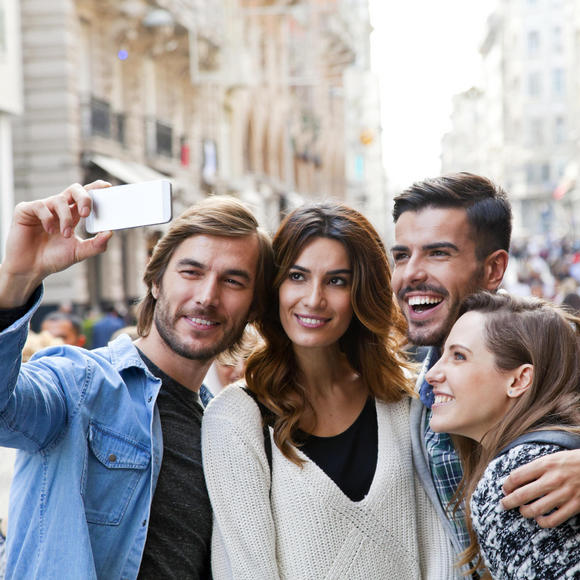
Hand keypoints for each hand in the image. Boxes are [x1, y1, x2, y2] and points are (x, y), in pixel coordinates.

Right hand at [0, 181, 112, 307]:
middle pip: (74, 189)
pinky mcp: (26, 210)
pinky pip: (40, 206)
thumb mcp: (79, 252)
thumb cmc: (53, 258)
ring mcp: (43, 208)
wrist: (31, 268)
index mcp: (72, 215)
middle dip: (84, 198)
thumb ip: (96, 245)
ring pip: (59, 200)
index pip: (85, 196)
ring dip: (66, 218)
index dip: (95, 188)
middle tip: (86, 213)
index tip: (107, 186)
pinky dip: (48, 218)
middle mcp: (59, 208)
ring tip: (65, 234)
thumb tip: (110, 233)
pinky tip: (48, 231)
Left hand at [501, 449, 579, 527]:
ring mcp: (563, 494)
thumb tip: (515, 480)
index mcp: (544, 465)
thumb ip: (534, 468)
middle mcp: (552, 479)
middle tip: (504, 505)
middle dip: (508, 502)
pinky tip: (539, 519)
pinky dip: (543, 522)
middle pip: (522, 495)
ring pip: (535, 510)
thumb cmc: (570, 462)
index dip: (507, 485)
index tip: (505, 489)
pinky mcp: (575, 506)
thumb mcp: (550, 458)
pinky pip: (553, 520)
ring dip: (524, 512)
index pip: (517, 477)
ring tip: (523, 510)